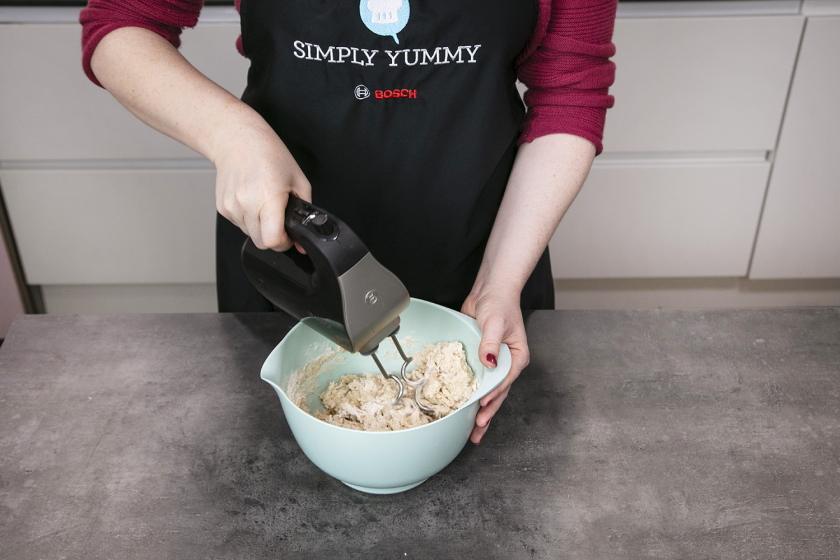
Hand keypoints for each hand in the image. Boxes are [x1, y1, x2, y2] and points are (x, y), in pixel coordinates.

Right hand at [213, 120, 310, 251]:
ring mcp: (232, 207)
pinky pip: (239, 224)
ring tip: (265, 203)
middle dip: (274, 237)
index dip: (284, 243)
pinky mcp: (223, 208)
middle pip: (261, 242)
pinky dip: (248, 219)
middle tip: (280, 220)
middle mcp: (246, 204)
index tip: (289, 236)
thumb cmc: (268, 154)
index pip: (272, 240)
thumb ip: (306, 212)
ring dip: (260, 227)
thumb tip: (304, 239)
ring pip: (250, 234)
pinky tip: (252, 200)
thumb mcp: (299, 180)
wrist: (237, 140)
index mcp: (268, 197)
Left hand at [461, 285, 529, 443]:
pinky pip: (476, 380)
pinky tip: (464, 408)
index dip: (493, 396)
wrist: (490, 290)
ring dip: (481, 411)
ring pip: (488, 392)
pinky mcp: (481, 360)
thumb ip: (491, 343)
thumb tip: (489, 361)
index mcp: (517, 357)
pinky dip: (471, 394)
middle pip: (498, 394)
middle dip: (488, 413)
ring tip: (473, 432)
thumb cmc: (499, 302)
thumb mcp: (496, 322)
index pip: (504, 381)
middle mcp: (506, 364)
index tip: (482, 407)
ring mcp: (493, 363)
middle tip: (477, 430)